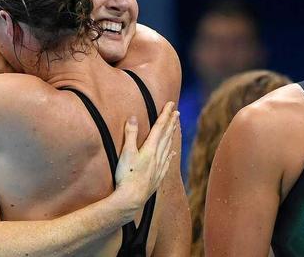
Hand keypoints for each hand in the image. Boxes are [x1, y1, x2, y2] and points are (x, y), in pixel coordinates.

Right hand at [114, 102, 177, 216]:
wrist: (132, 198)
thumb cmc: (127, 175)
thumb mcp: (126, 152)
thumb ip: (130, 134)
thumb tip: (132, 117)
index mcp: (150, 148)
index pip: (160, 127)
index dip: (165, 114)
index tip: (171, 105)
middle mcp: (158, 156)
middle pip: (166, 135)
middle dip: (171, 122)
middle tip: (177, 112)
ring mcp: (159, 166)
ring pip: (168, 147)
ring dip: (172, 135)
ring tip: (175, 127)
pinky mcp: (158, 176)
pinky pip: (167, 162)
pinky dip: (170, 154)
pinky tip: (172, 153)